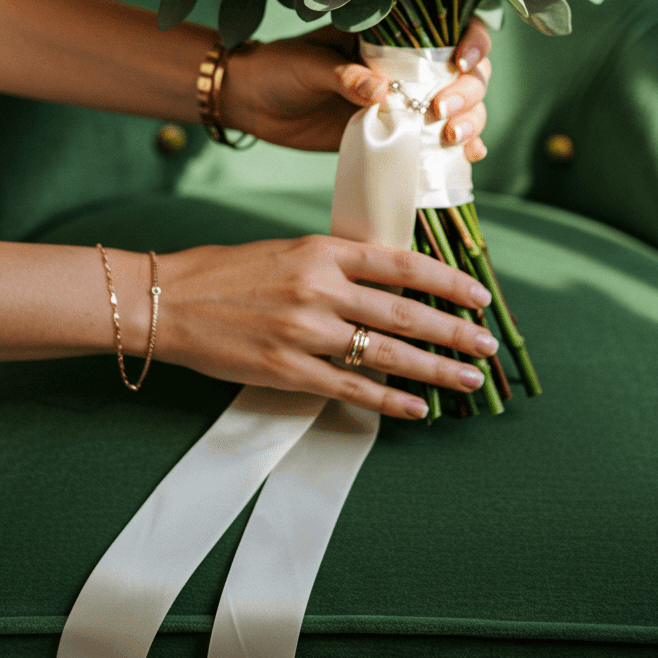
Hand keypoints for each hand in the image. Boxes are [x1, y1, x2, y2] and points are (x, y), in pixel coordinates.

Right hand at [157, 235, 496, 418]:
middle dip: (454, 330)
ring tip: (468, 378)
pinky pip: (351, 387)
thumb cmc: (229, 273)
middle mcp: (320, 288)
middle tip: (488, 343)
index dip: (446, 280)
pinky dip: (389, 400)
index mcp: (322, 250)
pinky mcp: (288, 369)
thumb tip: (393, 281)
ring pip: (387, 352)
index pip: (401, 262)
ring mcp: (305, 331)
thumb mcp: (289, 250)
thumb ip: (339, 264)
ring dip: (435, 369)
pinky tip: (417, 408)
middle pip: (405, 311)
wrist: (169, 301)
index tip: (478, 293)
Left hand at [221, 17, 491, 156]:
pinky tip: (466, 157)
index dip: (473, 42)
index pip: (450, 30)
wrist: (253, 104)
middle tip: (441, 111)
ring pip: (463, 108)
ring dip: (470, 122)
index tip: (462, 62)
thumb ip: (343, 75)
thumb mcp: (308, 65)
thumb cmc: (279, 70)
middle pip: (468, 74)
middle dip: (468, 92)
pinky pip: (437, 141)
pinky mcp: (397, 135)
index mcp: (391, 35)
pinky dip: (460, 149)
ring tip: (452, 139)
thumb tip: (380, 91)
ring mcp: (407, 103)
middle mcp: (409, 67)